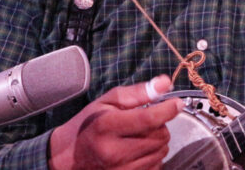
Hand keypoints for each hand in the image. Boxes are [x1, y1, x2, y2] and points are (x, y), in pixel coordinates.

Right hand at [48, 75, 183, 169]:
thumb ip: (137, 93)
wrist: (68, 157)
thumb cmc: (87, 125)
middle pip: (159, 136)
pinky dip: (153, 156)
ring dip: (157, 141)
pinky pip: (156, 166)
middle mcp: (114, 151)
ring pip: (161, 152)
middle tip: (144, 121)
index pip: (148, 119)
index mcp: (106, 126)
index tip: (176, 103)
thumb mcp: (107, 101)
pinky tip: (138, 150)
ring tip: (138, 136)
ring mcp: (120, 169)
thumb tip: (164, 83)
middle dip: (159, 125)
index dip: (167, 109)